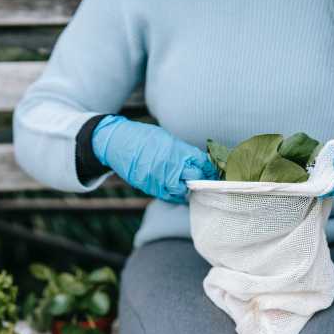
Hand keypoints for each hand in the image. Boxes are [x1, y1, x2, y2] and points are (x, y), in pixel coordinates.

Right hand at [92, 115, 217, 202]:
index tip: (216, 171)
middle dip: (203, 180)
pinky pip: (168, 196)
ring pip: (183, 192)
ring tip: (193, 186)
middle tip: (208, 181)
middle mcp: (170, 167)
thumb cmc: (144, 137)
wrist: (118, 143)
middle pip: (195, 179)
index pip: (202, 164)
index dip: (211, 169)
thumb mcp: (168, 139)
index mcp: (177, 152)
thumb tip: (199, 161)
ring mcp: (159, 179)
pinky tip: (179, 191)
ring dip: (190, 190)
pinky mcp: (150, 187)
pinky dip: (176, 195)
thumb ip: (184, 152)